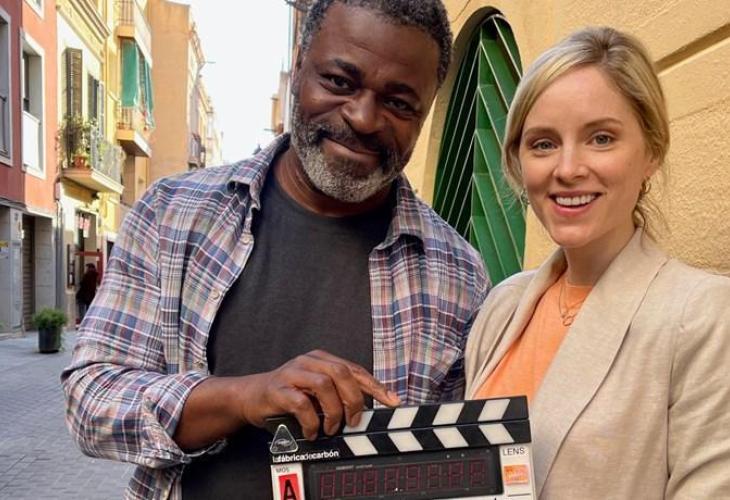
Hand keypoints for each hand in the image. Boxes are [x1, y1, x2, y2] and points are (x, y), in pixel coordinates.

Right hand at [238, 350, 399, 439]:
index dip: (375, 386)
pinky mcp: (278, 389)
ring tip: (331, 428)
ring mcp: (292, 372)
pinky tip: (313, 430)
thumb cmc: (289, 395)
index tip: (392, 401)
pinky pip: (301, 403)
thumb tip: (365, 410)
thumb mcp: (316, 390)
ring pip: (324, 385)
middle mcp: (309, 361)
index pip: (355, 369)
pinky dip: (311, 420)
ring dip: (333, 411)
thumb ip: (338, 393)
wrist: (251, 396)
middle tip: (353, 421)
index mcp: (322, 359)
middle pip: (342, 373)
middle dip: (354, 400)